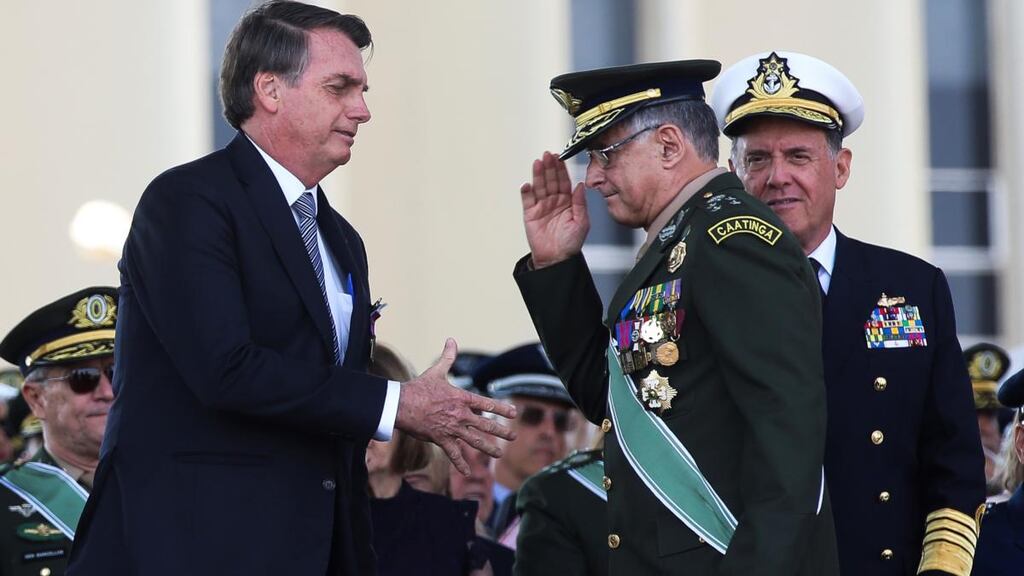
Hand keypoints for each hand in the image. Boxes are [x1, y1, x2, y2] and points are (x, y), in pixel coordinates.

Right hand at [396, 338, 516, 475]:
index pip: (486, 403)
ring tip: (499, 455)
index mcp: (461, 398)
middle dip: (501, 431)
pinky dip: (460, 463)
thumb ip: (447, 357)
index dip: (501, 408)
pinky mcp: (441, 439)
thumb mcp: (436, 371)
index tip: (514, 413)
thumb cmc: (419, 387)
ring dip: (488, 448)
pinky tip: (467, 472)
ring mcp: (451, 428)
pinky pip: (453, 453)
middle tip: (512, 436)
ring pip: (474, 441)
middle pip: (485, 425)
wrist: (401, 404)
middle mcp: (460, 414)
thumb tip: (451, 340)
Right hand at [520, 151, 588, 267]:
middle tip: (547, 155)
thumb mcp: (581, 222)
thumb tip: (580, 185)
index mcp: (567, 201)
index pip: (564, 181)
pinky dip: (526, 192)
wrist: (557, 259)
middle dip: (549, 167)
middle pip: (551, 180)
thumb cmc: (571, 243)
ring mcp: (541, 206)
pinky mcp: (530, 214)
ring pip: (539, 187)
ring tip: (537, 163)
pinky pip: (527, 201)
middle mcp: (554, 201)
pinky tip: (527, 185)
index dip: (561, 169)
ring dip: (538, 175)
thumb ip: (580, 203)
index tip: (559, 157)